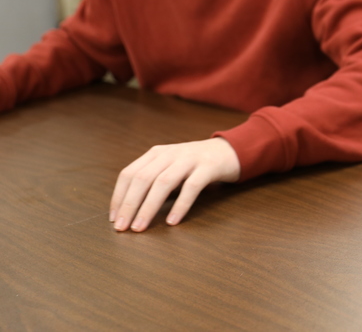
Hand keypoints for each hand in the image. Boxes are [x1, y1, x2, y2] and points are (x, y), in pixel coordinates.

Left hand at [109, 137, 240, 231]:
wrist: (230, 150)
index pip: (129, 174)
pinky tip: (172, 221)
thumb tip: (129, 210)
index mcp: (156, 153)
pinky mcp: (208, 167)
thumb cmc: (196, 165)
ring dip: (148, 207)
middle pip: (142, 179)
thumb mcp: (170, 167)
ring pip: (162, 183)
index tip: (113, 219)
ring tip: (140, 227)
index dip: (118, 197)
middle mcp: (170, 154)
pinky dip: (180, 205)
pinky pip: (191, 187)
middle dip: (129, 205)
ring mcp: (189, 159)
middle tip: (122, 228)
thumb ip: (153, 181)